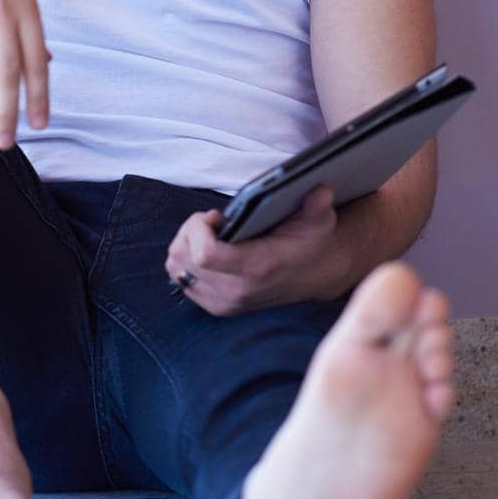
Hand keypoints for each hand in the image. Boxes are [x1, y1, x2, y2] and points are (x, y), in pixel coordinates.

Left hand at [164, 184, 338, 314]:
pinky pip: (180, 279)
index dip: (198, 228)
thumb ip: (317, 206)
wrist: (316, 275)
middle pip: (182, 257)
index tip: (216, 216)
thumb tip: (322, 191)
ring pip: (175, 268)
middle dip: (190, 230)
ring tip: (212, 234)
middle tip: (215, 221)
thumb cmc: (311, 241)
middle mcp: (236, 291)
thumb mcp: (319, 220)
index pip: (204, 255)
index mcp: (256, 268)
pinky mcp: (216, 307)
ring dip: (186, 244)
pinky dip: (187, 260)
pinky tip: (210, 249)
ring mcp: (224, 303)